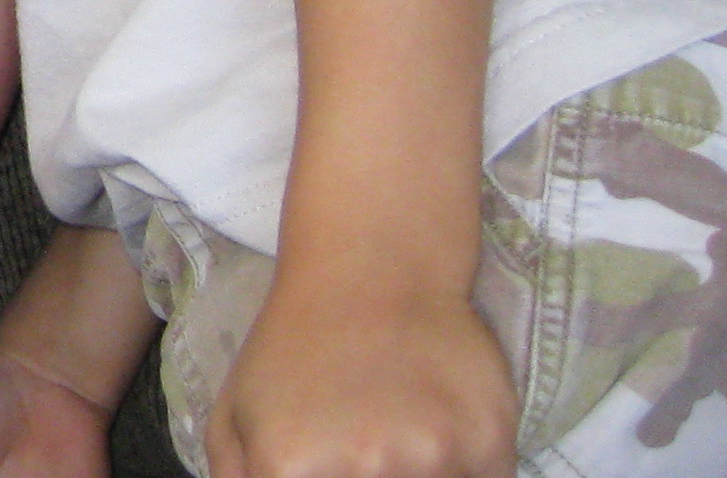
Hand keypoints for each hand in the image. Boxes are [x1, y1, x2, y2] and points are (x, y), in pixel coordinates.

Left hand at [208, 273, 514, 477]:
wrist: (373, 269)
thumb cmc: (293, 347)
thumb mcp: (236, 417)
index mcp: (289, 468)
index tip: (335, 469)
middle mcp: (364, 469)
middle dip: (372, 477)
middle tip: (369, 453)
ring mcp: (433, 458)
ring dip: (422, 475)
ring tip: (399, 437)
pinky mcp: (491, 443)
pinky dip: (466, 472)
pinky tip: (441, 434)